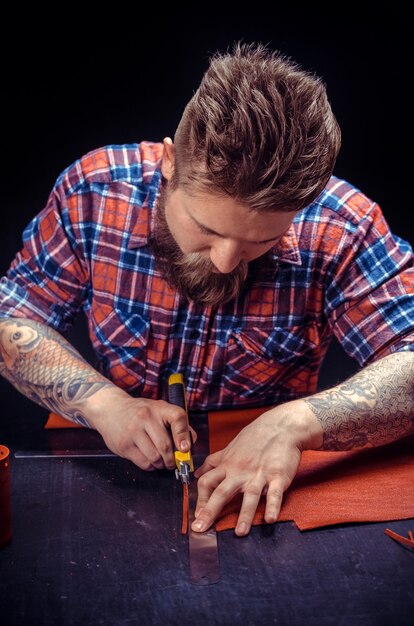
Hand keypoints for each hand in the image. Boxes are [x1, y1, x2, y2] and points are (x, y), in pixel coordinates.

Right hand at [84, 385, 195, 470]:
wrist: (110, 409)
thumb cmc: (140, 412)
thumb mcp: (159, 410)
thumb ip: (177, 424)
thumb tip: (190, 444)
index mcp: (159, 408)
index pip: (178, 418)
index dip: (184, 435)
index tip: (185, 448)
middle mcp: (145, 417)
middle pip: (166, 445)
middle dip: (173, 459)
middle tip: (174, 462)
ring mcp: (133, 431)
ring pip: (155, 457)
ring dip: (161, 464)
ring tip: (161, 462)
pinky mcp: (124, 445)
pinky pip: (143, 463)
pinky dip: (150, 466)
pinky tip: (150, 461)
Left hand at [192, 400, 320, 535]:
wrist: (281, 427)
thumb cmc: (255, 437)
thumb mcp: (230, 448)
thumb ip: (214, 461)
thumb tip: (198, 473)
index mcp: (228, 465)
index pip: (207, 482)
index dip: (200, 499)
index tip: (196, 516)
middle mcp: (240, 471)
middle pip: (222, 492)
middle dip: (210, 511)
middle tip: (201, 528)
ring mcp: (259, 474)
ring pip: (249, 495)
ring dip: (244, 515)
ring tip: (239, 532)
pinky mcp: (278, 476)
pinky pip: (274, 493)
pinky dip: (272, 506)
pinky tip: (269, 519)